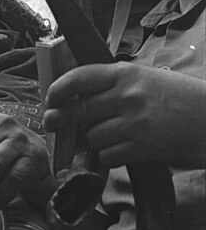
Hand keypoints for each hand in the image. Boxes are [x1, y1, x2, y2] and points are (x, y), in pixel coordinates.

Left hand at [44, 62, 205, 166]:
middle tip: (51, 123)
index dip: (58, 89)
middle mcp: (127, 95)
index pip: (80, 77)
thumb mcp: (145, 78)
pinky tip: (118, 150)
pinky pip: (108, 155)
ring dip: (93, 140)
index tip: (50, 98)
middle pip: (79, 109)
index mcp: (125, 73)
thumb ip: (114, 83)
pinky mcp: (142, 147)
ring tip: (107, 136)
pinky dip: (108, 156)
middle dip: (59, 119)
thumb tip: (79, 95)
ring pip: (92, 135)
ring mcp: (134, 122)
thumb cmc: (179, 97)